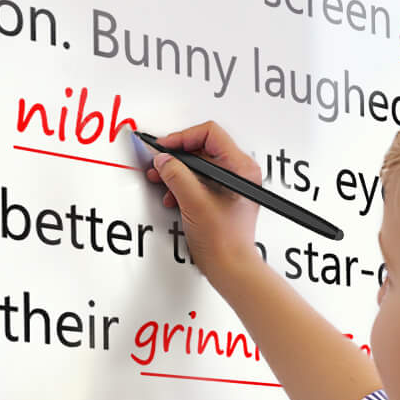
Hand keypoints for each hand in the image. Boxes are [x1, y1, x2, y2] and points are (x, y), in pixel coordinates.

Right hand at [141, 121, 262, 275]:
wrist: (230, 266)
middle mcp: (239, 173)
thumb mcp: (194, 201)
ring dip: (176, 172)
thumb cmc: (224, 240)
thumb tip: (163, 159)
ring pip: (198, 165)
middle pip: (201, 148)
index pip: (210, 133)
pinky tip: (172, 195)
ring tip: (161, 181)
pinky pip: (199, 180)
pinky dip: (182, 184)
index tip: (164, 148)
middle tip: (158, 163)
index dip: (182, 137)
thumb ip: (176, 175)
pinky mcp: (222, 196)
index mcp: (241, 168)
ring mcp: (231, 185)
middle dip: (176, 156)